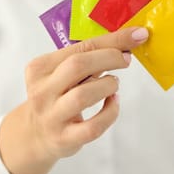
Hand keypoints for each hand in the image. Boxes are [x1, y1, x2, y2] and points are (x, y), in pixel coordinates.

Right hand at [0, 26, 148, 173]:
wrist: (36, 134)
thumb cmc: (57, 96)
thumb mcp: (62, 74)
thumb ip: (87, 59)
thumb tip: (124, 44)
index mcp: (40, 68)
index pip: (80, 48)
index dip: (112, 40)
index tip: (136, 35)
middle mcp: (42, 91)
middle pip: (78, 66)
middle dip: (110, 58)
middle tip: (126, 59)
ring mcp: (52, 116)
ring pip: (83, 95)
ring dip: (108, 85)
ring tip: (114, 84)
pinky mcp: (64, 138)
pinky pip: (93, 126)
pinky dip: (110, 112)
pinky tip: (113, 103)